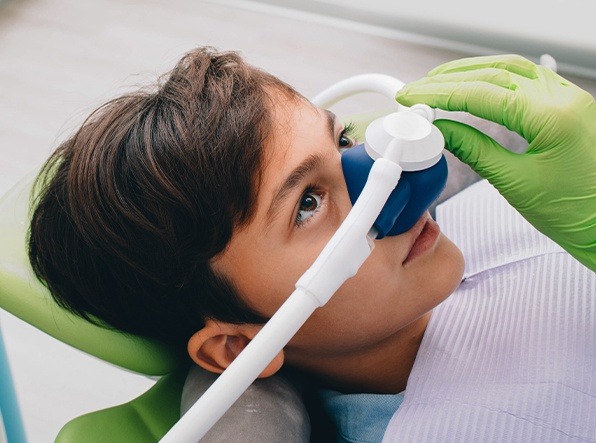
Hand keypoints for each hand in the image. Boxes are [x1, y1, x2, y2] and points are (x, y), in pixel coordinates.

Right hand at [396, 54, 595, 270]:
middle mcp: (564, 99)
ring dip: (471, 72)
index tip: (413, 96)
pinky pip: (528, 78)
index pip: (481, 95)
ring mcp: (568, 98)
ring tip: (439, 82)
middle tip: (418, 90)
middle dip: (449, 80)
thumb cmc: (575, 212)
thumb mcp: (514, 182)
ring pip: (512, 69)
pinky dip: (495, 77)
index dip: (440, 94)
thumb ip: (474, 150)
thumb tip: (441, 131)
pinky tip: (476, 83)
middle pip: (495, 74)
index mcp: (552, 118)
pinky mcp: (567, 105)